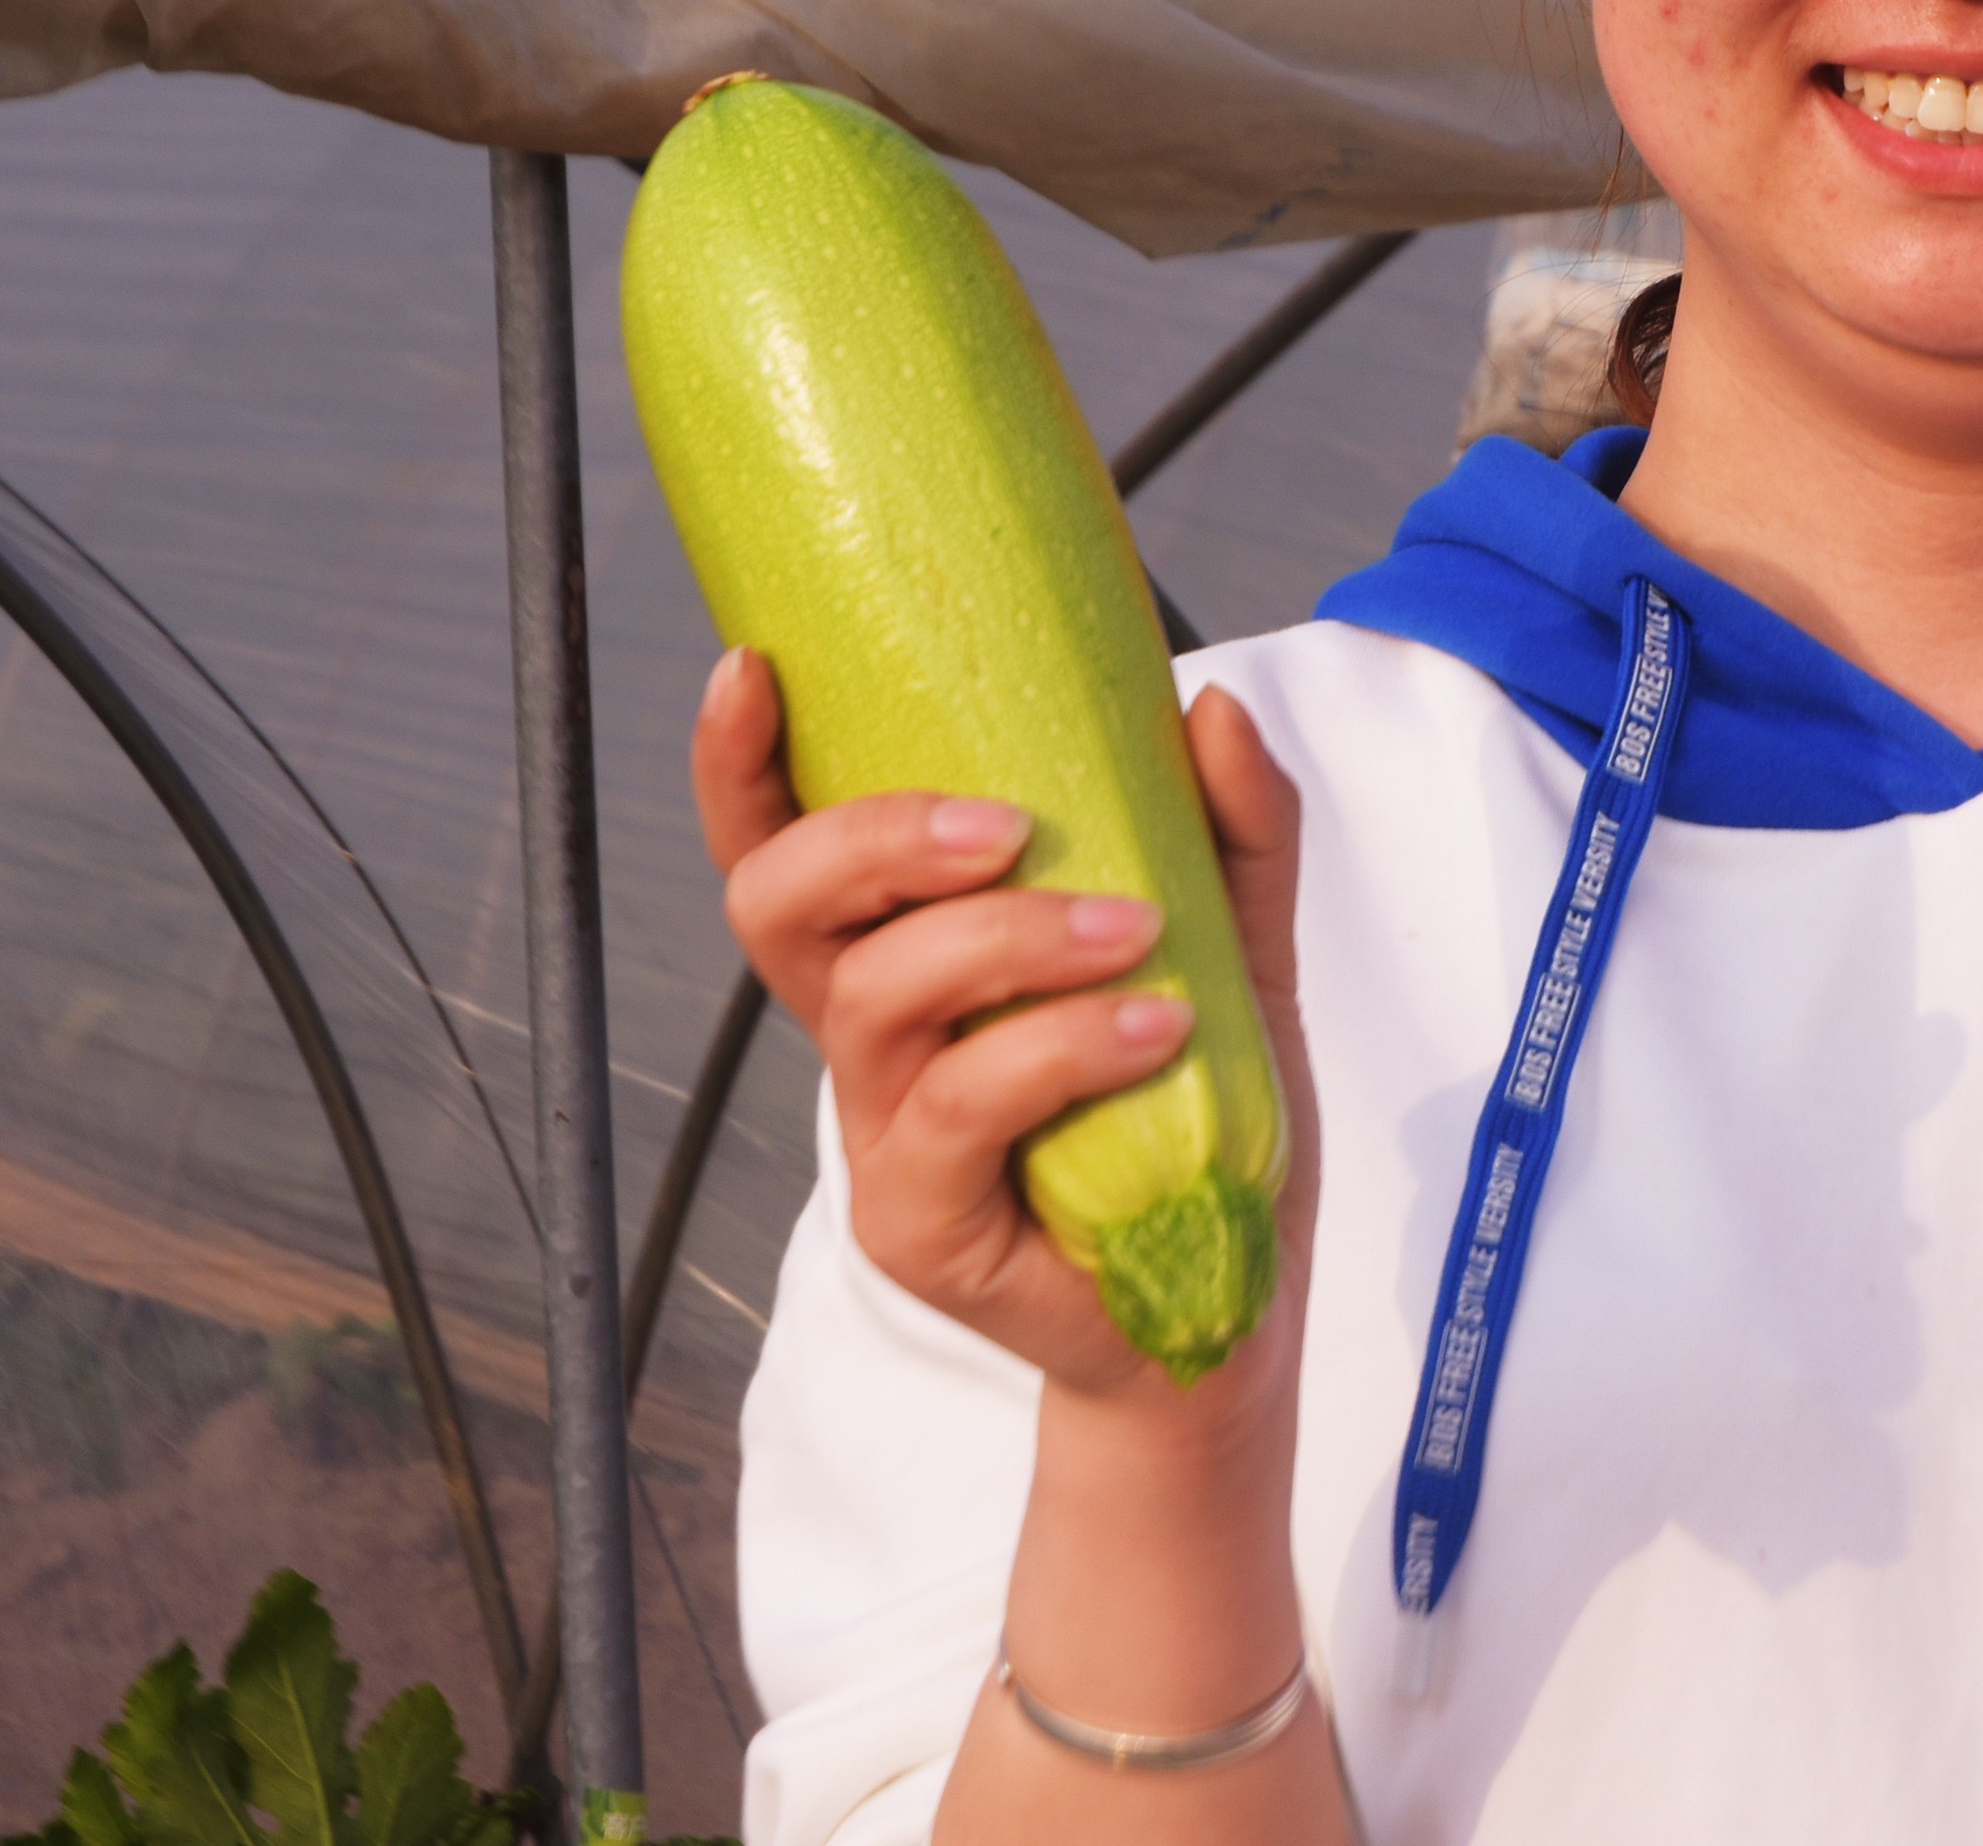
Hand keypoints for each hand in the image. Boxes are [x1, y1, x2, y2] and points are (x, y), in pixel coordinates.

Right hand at [690, 649, 1321, 1425]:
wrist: (1229, 1313)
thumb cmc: (1203, 1124)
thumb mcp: (1240, 954)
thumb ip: (1233, 837)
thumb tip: (1211, 707)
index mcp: (911, 959)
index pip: (785, 853)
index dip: (741, 770)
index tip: (755, 669)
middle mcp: (871, 1041)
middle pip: (778, 911)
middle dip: (871, 837)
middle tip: (1005, 825)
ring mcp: (883, 1138)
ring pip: (873, 998)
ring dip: (1002, 939)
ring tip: (1132, 932)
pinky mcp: (921, 1225)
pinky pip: (960, 1109)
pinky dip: (1058, 1048)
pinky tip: (1156, 1028)